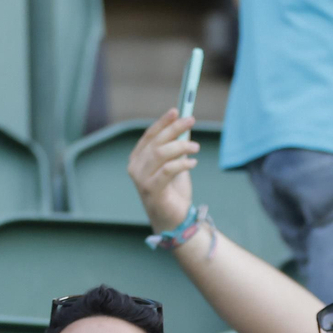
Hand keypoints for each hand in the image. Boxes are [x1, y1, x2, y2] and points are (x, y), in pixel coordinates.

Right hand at [126, 108, 200, 235]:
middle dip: (174, 128)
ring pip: (161, 153)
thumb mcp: (175, 165)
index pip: (150, 135)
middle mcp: (136, 167)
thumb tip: (184, 126)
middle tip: (191, 120)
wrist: (174, 221)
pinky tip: (193, 163)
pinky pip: (167, 170)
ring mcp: (141, 179)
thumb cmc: (173, 192)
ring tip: (196, 147)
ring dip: (181, 146)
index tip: (177, 111)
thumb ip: (176, 148)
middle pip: (156, 142)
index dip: (163, 122)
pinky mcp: (151, 190)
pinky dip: (182, 163)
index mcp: (138, 158)